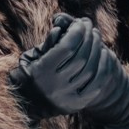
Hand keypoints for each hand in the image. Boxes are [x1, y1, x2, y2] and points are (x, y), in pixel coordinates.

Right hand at [17, 12, 128, 128]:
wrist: (25, 105)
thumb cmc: (28, 73)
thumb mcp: (31, 56)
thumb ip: (48, 43)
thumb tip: (62, 28)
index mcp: (42, 71)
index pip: (67, 47)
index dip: (77, 32)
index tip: (80, 23)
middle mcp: (55, 86)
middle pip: (82, 57)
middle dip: (88, 37)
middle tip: (90, 26)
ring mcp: (67, 97)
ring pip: (91, 70)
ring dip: (97, 50)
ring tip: (96, 36)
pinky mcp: (76, 105)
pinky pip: (96, 85)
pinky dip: (102, 68)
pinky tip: (103, 54)